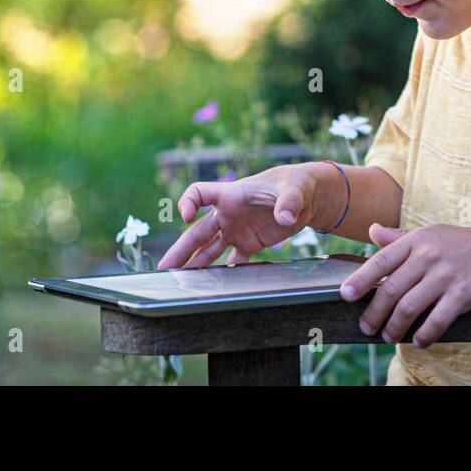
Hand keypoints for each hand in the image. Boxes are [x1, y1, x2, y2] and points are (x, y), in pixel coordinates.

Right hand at [156, 164, 331, 269]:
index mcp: (232, 195)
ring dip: (195, 264)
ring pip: (209, 249)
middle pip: (197, 232)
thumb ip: (289, 201)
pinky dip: (223, 273)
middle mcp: (228, 214)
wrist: (307, 197)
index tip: (186, 216)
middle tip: (164, 268)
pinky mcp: (249, 243)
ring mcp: (237, 230)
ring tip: (180, 282)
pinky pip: (232, 260)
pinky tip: (214, 287)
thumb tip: (285, 217)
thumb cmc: (296, 184)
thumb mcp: (294, 189)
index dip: (188, 201)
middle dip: (180, 249)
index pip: (200, 192)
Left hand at [338, 223, 470, 347]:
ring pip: (409, 308)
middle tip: (367, 327)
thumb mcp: (430, 234)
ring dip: (394, 328)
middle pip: (390, 290)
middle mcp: (428, 256)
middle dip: (374, 314)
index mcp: (417, 241)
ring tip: (388, 336)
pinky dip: (424, 334)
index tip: (345, 296)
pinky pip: (437, 320)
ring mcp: (445, 275)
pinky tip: (418, 341)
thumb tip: (371, 231)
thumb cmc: (460, 244)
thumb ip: (399, 238)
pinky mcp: (462, 294)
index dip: (360, 280)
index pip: (381, 261)